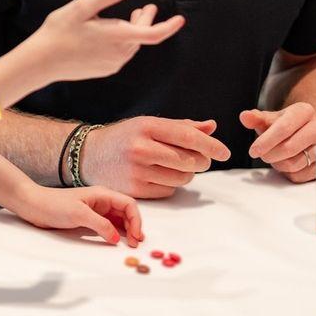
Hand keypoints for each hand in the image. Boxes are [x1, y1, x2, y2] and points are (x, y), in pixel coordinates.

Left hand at [12, 183, 143, 246]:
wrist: (33, 204)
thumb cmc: (54, 204)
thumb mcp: (79, 214)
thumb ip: (100, 225)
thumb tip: (116, 238)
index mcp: (102, 194)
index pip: (128, 204)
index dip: (136, 220)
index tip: (136, 236)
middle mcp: (101, 201)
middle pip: (125, 212)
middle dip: (133, 226)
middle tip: (135, 244)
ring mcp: (94, 210)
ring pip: (118, 219)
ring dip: (126, 230)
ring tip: (131, 244)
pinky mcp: (87, 218)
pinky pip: (107, 225)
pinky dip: (115, 232)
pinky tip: (116, 240)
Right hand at [33, 0, 184, 84]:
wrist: (42, 62)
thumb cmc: (59, 31)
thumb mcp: (82, 7)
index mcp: (117, 36)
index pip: (153, 33)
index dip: (169, 26)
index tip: (180, 19)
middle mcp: (119, 53)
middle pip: (142, 36)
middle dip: (146, 20)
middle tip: (147, 7)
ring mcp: (113, 63)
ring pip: (132, 45)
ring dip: (134, 30)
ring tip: (131, 17)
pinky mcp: (105, 70)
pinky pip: (122, 54)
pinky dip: (124, 42)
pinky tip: (113, 35)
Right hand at [79, 117, 230, 198]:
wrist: (90, 156)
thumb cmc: (125, 138)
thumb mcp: (148, 124)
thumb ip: (181, 126)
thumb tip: (212, 127)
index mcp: (147, 126)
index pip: (188, 137)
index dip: (211, 145)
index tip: (225, 152)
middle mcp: (141, 148)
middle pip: (190, 160)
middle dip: (200, 161)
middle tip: (198, 159)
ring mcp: (137, 171)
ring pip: (182, 178)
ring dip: (187, 174)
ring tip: (175, 166)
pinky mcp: (135, 190)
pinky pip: (169, 191)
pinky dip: (171, 185)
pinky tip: (160, 176)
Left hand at [240, 103, 315, 182]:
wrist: (307, 129)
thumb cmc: (286, 124)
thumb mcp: (271, 118)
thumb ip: (256, 118)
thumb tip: (244, 117)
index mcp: (305, 111)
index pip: (284, 128)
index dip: (266, 141)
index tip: (253, 151)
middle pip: (290, 148)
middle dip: (270, 154)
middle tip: (261, 155)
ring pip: (294, 164)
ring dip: (278, 164)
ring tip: (274, 156)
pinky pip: (300, 176)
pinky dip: (287, 173)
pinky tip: (284, 163)